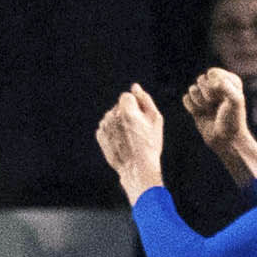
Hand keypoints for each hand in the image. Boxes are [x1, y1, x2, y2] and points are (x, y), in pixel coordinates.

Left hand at [96, 84, 165, 201]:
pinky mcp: (100, 136)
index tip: (141, 119)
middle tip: (137, 132)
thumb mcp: (155, 120)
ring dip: (119, 122)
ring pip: (112, 116)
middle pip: (119, 107)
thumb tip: (135, 87)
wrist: (138, 169)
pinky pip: (106, 127)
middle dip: (127, 114)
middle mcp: (112, 116)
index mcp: (126, 110)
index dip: (136, 107)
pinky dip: (113, 132)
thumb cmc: (150, 144)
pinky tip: (122, 142)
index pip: (127, 96)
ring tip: (130, 138)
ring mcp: (104, 126)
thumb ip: (145, 99)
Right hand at [184, 68, 246, 150]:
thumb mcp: (236, 101)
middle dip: (206, 94)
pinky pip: (186, 98)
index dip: (214, 85)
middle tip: (215, 105)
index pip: (212, 73)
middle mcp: (217, 85)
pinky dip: (192, 107)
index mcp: (229, 80)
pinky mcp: (196, 105)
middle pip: (201, 80)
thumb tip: (212, 82)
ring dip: (199, 102)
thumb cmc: (233, 121)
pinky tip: (200, 114)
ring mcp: (206, 95)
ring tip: (209, 110)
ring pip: (192, 89)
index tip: (222, 98)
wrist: (226, 140)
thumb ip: (226, 87)